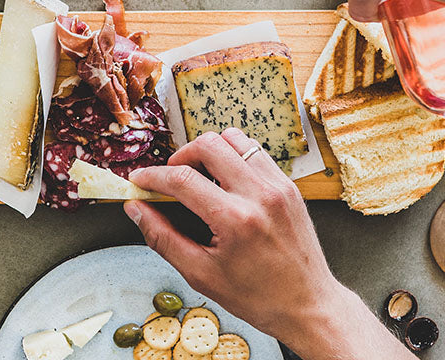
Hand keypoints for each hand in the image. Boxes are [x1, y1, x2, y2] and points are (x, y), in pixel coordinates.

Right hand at [125, 129, 413, 359]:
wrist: (308, 305)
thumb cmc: (256, 297)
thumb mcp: (201, 274)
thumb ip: (162, 238)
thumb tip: (136, 209)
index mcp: (234, 220)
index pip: (182, 179)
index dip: (152, 176)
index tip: (139, 180)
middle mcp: (259, 194)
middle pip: (208, 144)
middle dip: (180, 156)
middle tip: (170, 178)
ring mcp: (278, 186)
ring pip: (234, 139)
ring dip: (209, 151)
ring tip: (200, 176)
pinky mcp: (289, 186)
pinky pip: (255, 152)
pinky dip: (234, 157)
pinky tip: (225, 181)